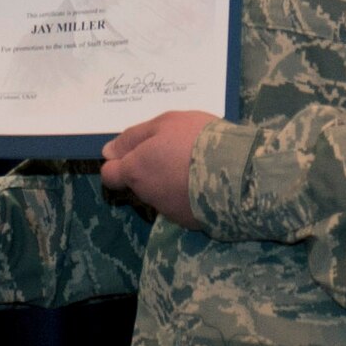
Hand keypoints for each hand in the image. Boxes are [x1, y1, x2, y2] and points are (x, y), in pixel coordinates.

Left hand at [99, 110, 215, 229]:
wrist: (237, 171)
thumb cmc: (196, 139)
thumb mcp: (164, 123)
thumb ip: (133, 137)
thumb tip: (108, 152)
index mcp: (136, 170)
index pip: (110, 175)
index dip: (118, 163)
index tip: (136, 151)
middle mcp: (147, 194)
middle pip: (138, 183)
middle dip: (150, 169)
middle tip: (174, 152)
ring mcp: (169, 211)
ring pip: (161, 194)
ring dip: (171, 181)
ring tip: (196, 165)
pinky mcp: (190, 221)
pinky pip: (182, 204)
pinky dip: (188, 194)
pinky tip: (207, 181)